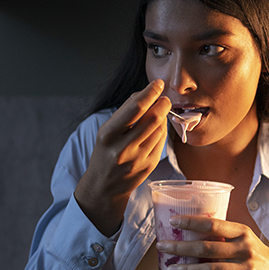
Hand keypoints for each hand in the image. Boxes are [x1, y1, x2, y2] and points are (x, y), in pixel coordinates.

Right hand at [75, 80, 170, 235]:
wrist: (104, 186)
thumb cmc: (105, 154)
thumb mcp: (107, 132)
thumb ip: (125, 114)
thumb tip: (145, 94)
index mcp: (108, 135)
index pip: (135, 109)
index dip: (149, 93)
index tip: (158, 83)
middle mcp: (123, 148)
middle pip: (152, 119)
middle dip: (162, 104)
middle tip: (164, 97)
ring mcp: (138, 159)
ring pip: (159, 130)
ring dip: (163, 117)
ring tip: (159, 112)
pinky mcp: (149, 166)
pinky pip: (161, 142)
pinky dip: (162, 131)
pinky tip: (158, 128)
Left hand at [156, 215, 268, 269]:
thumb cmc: (253, 253)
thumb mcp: (244, 238)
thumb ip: (223, 234)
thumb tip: (188, 230)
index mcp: (242, 232)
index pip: (213, 225)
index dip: (191, 222)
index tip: (172, 221)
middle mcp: (245, 249)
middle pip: (206, 248)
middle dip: (180, 247)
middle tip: (162, 246)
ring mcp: (245, 269)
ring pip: (209, 269)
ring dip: (186, 269)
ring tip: (169, 268)